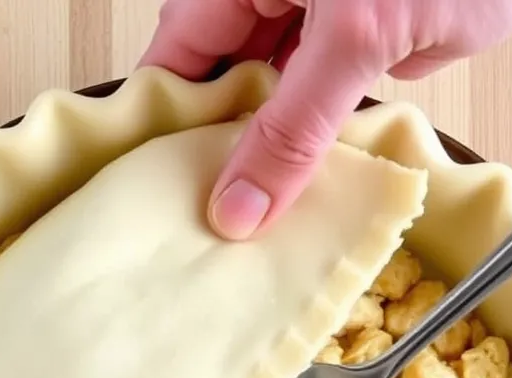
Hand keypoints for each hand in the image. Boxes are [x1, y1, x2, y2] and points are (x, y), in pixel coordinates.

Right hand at [139, 0, 511, 237]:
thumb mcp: (358, 36)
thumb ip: (293, 128)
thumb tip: (237, 208)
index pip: (176, 52)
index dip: (161, 121)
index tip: (153, 192)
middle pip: (216, 79)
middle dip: (210, 147)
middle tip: (199, 222)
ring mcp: (312, 20)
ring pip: (264, 97)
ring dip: (259, 155)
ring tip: (242, 223)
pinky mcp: (354, 47)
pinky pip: (311, 107)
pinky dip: (305, 148)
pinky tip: (294, 192)